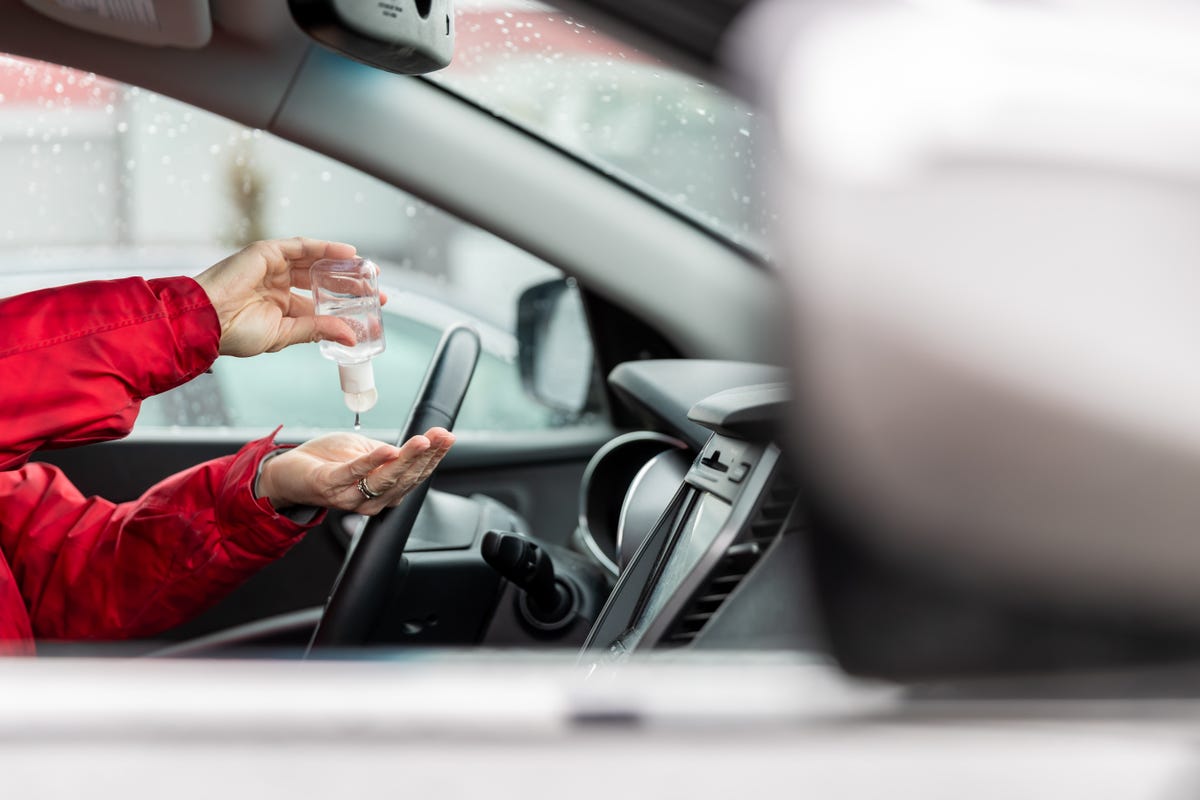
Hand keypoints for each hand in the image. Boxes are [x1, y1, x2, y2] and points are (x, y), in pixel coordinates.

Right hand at [194, 237, 358, 356]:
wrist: (206, 320)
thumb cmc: (234, 333)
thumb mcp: (285, 334)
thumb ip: (317, 330)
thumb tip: (351, 337)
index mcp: (280, 307)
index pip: (319, 304)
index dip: (344, 307)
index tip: (370, 311)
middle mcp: (278, 285)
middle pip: (321, 281)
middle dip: (349, 285)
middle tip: (376, 291)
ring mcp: (272, 267)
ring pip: (315, 262)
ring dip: (342, 266)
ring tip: (368, 272)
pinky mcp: (266, 252)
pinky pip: (302, 246)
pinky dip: (325, 248)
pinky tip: (348, 253)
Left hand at [257, 428, 454, 514]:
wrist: (288, 472)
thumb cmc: (328, 461)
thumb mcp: (365, 453)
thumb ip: (388, 454)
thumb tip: (416, 445)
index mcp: (384, 492)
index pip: (416, 475)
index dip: (434, 457)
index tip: (447, 437)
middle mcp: (372, 500)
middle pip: (406, 477)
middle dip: (426, 455)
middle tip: (441, 436)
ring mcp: (351, 496)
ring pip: (386, 478)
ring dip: (406, 458)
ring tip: (421, 441)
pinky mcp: (330, 486)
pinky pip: (355, 473)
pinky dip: (373, 461)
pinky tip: (387, 449)